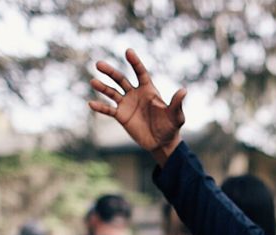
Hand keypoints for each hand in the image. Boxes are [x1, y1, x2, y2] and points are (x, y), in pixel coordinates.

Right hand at [89, 49, 186, 164]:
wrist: (162, 143)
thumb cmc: (171, 127)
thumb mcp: (176, 116)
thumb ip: (177, 104)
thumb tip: (184, 90)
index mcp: (148, 90)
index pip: (140, 72)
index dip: (135, 62)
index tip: (128, 51)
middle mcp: (135, 94)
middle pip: (121, 79)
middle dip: (110, 72)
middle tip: (98, 64)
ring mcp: (127, 104)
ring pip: (112, 92)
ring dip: (102, 87)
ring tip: (93, 82)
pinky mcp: (121, 116)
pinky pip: (109, 109)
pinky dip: (100, 107)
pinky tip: (91, 103)